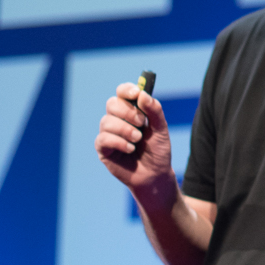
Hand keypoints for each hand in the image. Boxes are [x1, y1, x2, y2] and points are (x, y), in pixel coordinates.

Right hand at [94, 85, 173, 205]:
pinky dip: (118, 142)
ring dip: (124, 129)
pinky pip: (103, 138)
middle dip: (127, 112)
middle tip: (141, 123)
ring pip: (106, 121)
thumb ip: (154, 111)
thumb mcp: (161, 129)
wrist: (155, 174)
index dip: (126, 90)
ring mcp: (108, 133)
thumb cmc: (157, 150)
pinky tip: (130, 149)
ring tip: (137, 140)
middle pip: (112, 104)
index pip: (122, 92)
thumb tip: (143, 94)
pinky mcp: (103, 148)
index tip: (136, 93)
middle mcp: (117, 119)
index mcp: (131, 111)